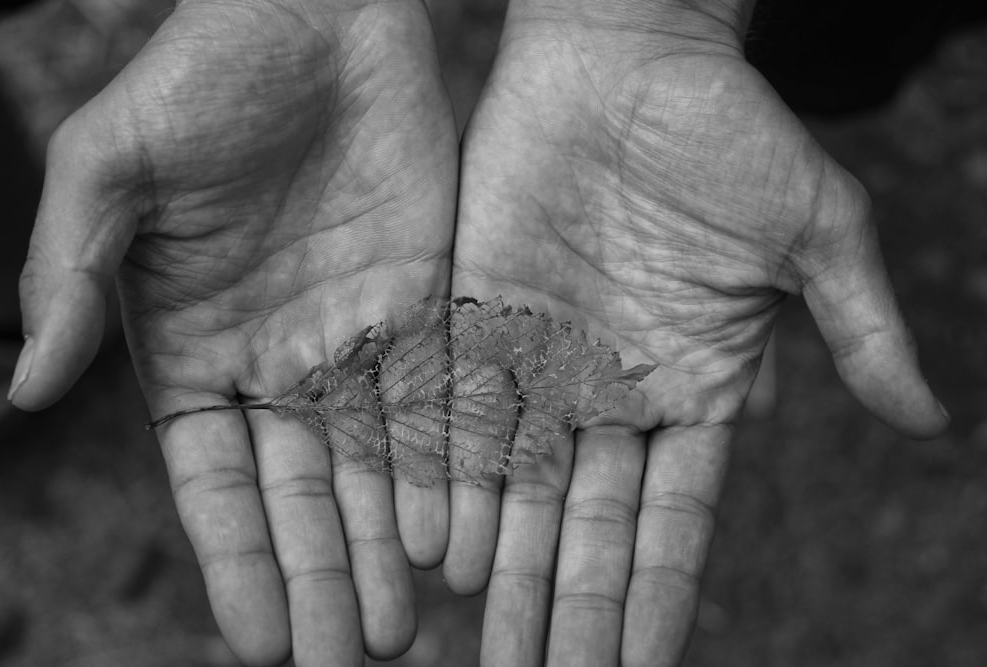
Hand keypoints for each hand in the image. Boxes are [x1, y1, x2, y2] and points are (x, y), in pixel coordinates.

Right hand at [10, 0, 456, 663]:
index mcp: (194, 346)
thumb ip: (71, 273)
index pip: (216, 481)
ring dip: (387, 548)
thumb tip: (21, 390)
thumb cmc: (202, 75)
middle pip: (303, 495)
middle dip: (322, 580)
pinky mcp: (426, 303)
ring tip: (404, 630)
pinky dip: (447, 469)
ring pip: (377, 466)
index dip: (237, 560)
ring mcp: (356, 336)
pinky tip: (457, 537)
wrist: (316, 15)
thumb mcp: (112, 167)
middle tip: (351, 661)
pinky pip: (439, 402)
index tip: (262, 642)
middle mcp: (278, 359)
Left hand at [447, 2, 947, 664]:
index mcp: (693, 384)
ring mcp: (539, 357)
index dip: (656, 596)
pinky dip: (446, 480)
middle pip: (584, 523)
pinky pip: (458, 412)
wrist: (627, 55)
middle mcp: (611, 388)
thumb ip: (857, 327)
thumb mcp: (815, 229)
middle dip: (567, 607)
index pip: (672, 519)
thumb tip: (928, 421)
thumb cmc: (730, 130)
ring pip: (514, 485)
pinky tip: (433, 547)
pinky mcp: (476, 315)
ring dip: (501, 566)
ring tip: (486, 646)